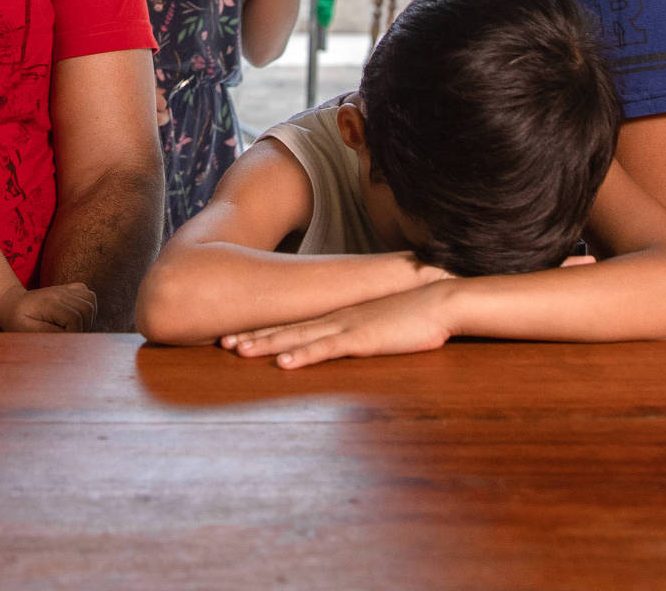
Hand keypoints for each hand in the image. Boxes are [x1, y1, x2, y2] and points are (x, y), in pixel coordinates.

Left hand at [0, 282, 98, 332]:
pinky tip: (77, 317)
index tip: (64, 342)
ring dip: (88, 317)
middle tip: (70, 336)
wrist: (12, 305)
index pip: (74, 318)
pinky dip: (88, 306)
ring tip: (74, 328)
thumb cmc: (17, 322)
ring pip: (91, 300)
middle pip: (86, 308)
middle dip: (84, 326)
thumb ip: (49, 335)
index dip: (74, 334)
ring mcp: (64, 289)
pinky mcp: (69, 289)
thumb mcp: (27, 332)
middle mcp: (59, 293)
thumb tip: (70, 340)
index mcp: (48, 303)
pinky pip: (88, 295)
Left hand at [220, 281, 454, 368]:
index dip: (265, 330)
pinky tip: (283, 363)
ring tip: (237, 350)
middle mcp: (335, 318)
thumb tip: (353, 340)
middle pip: (286, 328)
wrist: (442, 301)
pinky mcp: (362, 340)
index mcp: (339, 316)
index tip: (239, 334)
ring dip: (266, 345)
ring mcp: (346, 327)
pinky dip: (302, 356)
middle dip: (253, 336)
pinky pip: (326, 350)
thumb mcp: (383, 324)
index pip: (295, 323)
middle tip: (223, 342)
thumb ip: (365, 330)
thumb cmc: (417, 315)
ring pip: (297, 338)